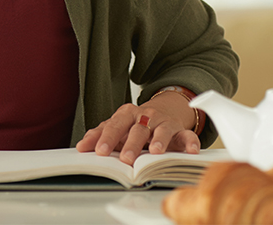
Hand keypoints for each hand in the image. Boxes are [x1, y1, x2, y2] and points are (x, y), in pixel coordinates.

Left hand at [75, 99, 199, 164]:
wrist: (162, 112)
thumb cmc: (135, 124)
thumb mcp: (117, 127)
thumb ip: (99, 135)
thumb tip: (81, 147)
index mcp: (127, 114)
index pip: (115, 125)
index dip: (107, 138)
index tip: (99, 151)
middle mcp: (146, 116)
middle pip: (138, 129)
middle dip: (131, 144)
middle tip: (125, 159)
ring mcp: (164, 123)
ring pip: (161, 131)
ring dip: (159, 141)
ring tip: (155, 152)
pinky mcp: (180, 131)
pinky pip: (187, 135)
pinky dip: (190, 142)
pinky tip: (190, 151)